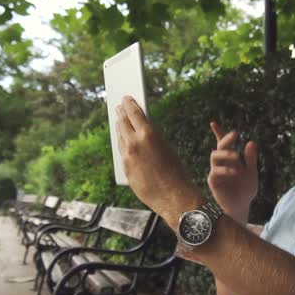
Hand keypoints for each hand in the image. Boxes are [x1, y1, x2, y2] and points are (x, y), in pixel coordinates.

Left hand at [115, 96, 204, 229]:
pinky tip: (122, 141)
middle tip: (119, 107)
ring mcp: (127, 157)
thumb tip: (140, 132)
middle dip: (121, 114)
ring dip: (119, 128)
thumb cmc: (175, 171)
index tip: (126, 98)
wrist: (174, 196)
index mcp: (148, 134)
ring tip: (119, 121)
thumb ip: (150, 138)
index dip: (129, 104)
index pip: (134, 112)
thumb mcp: (165, 147)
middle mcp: (134, 143)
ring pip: (120, 137)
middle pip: (123, 123)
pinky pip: (121, 152)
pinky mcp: (125, 169)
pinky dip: (122, 144)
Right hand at [207, 122, 257, 223]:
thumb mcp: (251, 172)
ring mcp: (216, 172)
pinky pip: (215, 172)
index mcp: (230, 160)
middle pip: (219, 147)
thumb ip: (251, 159)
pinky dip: (225, 170)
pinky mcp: (213, 182)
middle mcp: (221, 164)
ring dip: (226, 154)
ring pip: (214, 156)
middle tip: (235, 134)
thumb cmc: (246, 190)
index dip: (218, 133)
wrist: (241, 206)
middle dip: (226, 139)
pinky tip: (234, 172)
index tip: (213, 123)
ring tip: (237, 157)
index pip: (222, 144)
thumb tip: (251, 142)